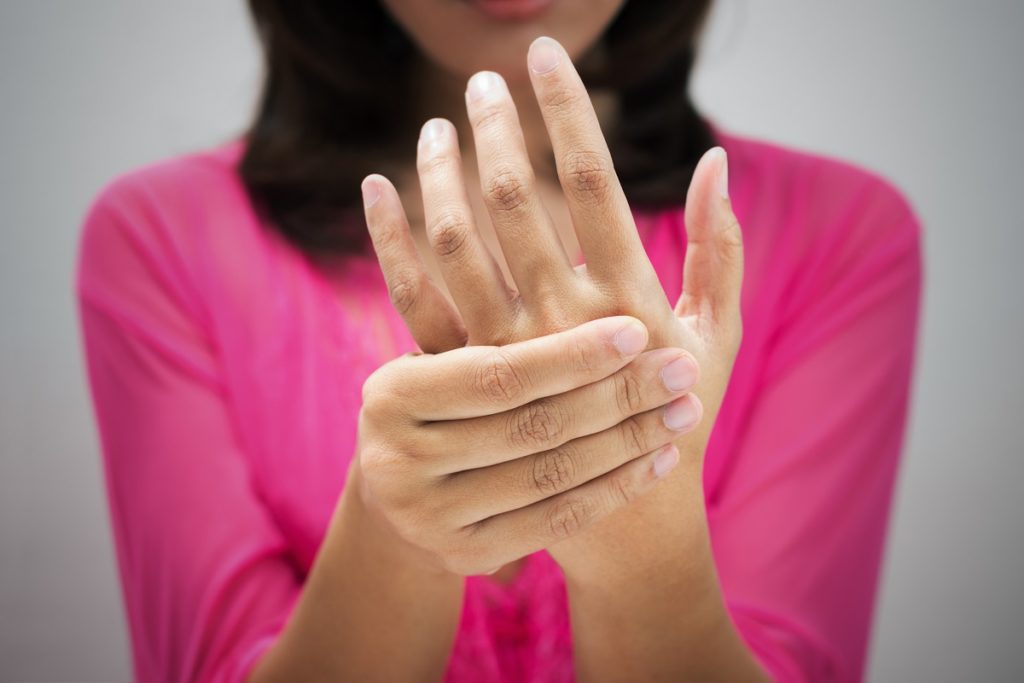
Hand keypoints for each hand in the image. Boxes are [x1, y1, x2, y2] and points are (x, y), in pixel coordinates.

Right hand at [354, 316, 702, 575]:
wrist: (410, 485)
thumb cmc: (447, 391)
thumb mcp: (446, 343)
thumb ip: (487, 289)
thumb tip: (575, 226)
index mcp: (392, 393)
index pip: (498, 374)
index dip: (570, 354)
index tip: (636, 329)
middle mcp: (397, 460)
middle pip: (532, 427)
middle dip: (617, 397)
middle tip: (682, 369)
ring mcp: (428, 517)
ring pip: (552, 476)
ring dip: (628, 441)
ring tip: (685, 408)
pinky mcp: (463, 555)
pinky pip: (557, 520)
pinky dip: (614, 487)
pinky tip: (659, 458)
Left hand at [361, 37, 743, 575]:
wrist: (616, 518)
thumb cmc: (675, 414)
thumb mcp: (716, 336)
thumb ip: (720, 249)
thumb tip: (716, 161)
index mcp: (626, 299)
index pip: (588, 180)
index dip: (565, 110)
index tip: (543, 55)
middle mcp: (558, 321)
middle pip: (512, 198)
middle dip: (496, 126)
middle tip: (484, 78)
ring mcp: (501, 350)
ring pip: (455, 238)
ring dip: (440, 171)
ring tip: (438, 123)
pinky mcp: (458, 377)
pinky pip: (411, 296)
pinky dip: (389, 239)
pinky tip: (377, 188)